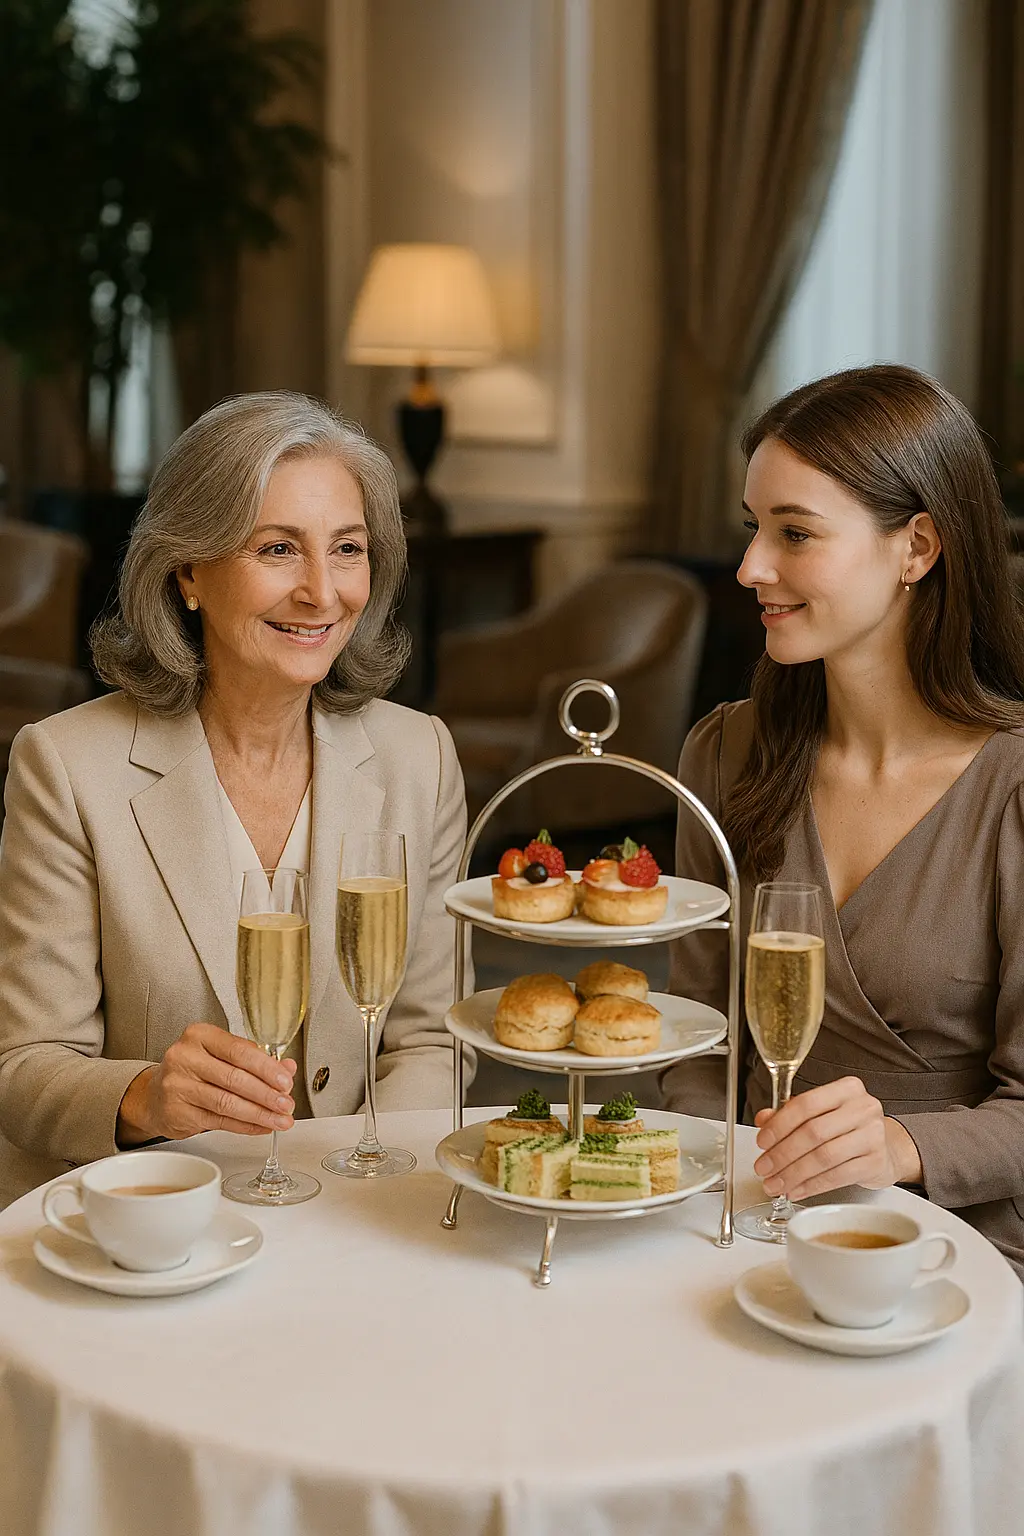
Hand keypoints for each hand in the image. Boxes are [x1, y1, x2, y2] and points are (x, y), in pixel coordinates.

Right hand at [117, 1022, 296, 1144]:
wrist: (155, 1095)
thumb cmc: (193, 1071)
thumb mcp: (221, 1057)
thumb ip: (254, 1060)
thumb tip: (287, 1068)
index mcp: (199, 1035)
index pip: (239, 1051)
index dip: (266, 1068)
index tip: (286, 1081)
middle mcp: (185, 1057)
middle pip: (234, 1078)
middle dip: (266, 1094)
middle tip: (286, 1104)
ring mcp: (178, 1085)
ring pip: (227, 1103)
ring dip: (259, 1114)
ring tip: (279, 1120)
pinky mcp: (177, 1112)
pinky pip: (219, 1121)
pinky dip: (244, 1126)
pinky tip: (260, 1126)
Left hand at [753, 1075, 922, 1199]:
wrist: (887, 1148)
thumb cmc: (849, 1127)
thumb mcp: (821, 1113)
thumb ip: (790, 1113)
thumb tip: (764, 1119)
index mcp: (847, 1089)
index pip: (806, 1104)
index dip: (779, 1125)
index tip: (762, 1142)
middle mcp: (863, 1108)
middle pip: (813, 1132)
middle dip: (782, 1154)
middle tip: (764, 1167)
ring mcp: (873, 1135)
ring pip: (824, 1157)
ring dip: (794, 1173)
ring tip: (775, 1183)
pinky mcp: (876, 1162)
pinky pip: (837, 1176)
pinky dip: (812, 1185)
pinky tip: (796, 1190)